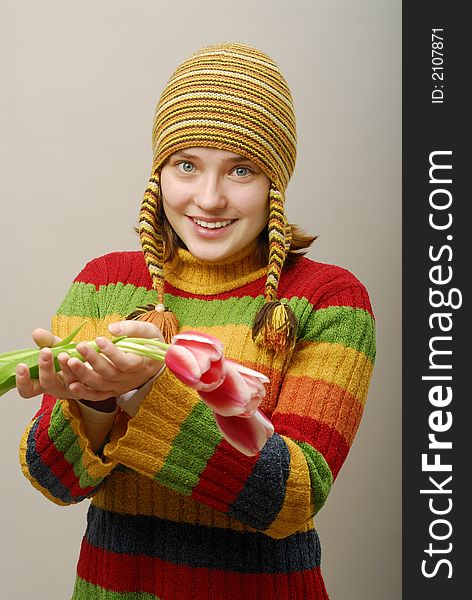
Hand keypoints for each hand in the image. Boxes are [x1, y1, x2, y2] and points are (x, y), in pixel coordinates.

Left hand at [15, 321, 164, 401]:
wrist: (156, 364)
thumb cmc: (151, 344)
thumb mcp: (149, 331)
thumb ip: (132, 328)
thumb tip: (112, 328)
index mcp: (141, 363)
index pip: (126, 362)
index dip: (112, 352)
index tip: (99, 339)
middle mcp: (130, 379)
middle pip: (109, 373)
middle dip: (92, 360)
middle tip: (79, 346)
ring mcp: (119, 387)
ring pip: (100, 385)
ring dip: (83, 374)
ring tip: (69, 361)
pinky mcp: (111, 391)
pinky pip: (96, 396)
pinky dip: (83, 393)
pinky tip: (71, 384)